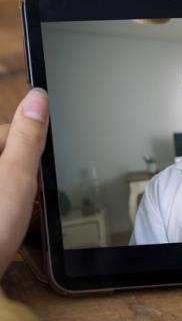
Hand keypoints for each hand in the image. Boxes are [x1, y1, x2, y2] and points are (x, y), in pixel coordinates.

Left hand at [0, 89, 48, 286]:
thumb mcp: (16, 179)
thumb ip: (28, 136)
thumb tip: (38, 97)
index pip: (4, 131)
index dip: (25, 151)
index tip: (29, 175)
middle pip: (2, 155)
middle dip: (17, 173)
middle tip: (21, 200)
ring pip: (1, 178)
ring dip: (10, 192)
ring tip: (10, 216)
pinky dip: (1, 206)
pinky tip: (2, 223)